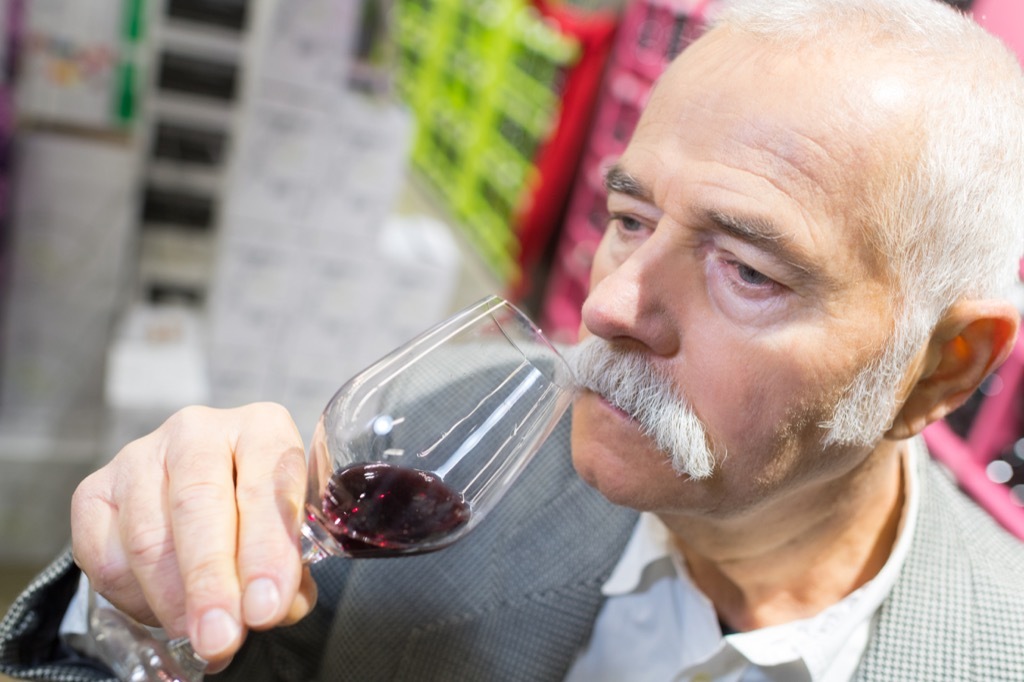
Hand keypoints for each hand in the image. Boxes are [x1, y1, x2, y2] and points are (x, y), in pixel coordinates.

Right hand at [71, 403, 317, 666]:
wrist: (204, 499)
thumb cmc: (259, 514)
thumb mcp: (289, 533)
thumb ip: (289, 570)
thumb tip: (272, 608)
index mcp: (262, 428)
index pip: (268, 482)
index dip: (267, 551)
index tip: (266, 608)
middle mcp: (198, 431)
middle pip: (198, 505)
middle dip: (211, 583)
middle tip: (221, 638)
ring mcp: (140, 456)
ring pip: (149, 538)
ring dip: (174, 601)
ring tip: (200, 636)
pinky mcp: (95, 490)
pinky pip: (105, 557)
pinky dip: (136, 598)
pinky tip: (164, 610)